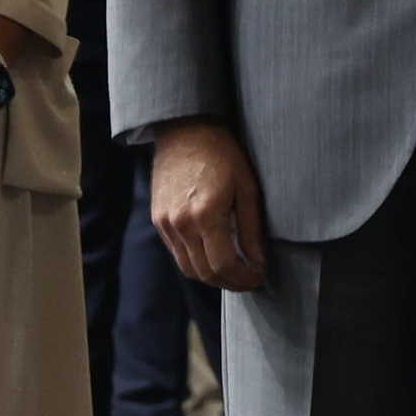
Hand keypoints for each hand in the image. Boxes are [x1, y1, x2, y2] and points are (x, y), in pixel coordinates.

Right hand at [152, 119, 267, 289]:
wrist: (185, 132)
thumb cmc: (222, 154)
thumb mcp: (246, 188)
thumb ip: (251, 229)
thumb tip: (258, 260)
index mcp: (206, 215)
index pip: (223, 265)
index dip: (243, 278)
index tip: (258, 277)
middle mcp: (181, 224)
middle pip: (204, 272)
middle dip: (229, 283)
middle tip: (248, 280)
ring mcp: (165, 223)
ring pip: (187, 267)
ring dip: (212, 277)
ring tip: (233, 274)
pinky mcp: (157, 220)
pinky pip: (176, 253)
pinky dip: (195, 262)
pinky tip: (213, 257)